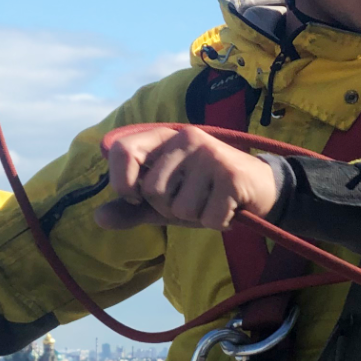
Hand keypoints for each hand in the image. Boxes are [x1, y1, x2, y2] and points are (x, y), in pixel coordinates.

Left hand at [94, 126, 279, 231]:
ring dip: (196, 217)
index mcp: (165, 137)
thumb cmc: (207, 192)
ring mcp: (211, 156)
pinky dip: (218, 223)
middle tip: (193, 200)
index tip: (133, 198)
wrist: (261, 189)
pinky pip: (207, 218)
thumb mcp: (166, 199)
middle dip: (170, 208)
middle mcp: (187, 139)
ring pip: (180, 208)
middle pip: (154, 191)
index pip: (123, 150)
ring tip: (212, 203)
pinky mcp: (232, 176)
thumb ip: (132, 208)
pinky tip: (228, 208)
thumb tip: (99, 218)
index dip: (121, 181)